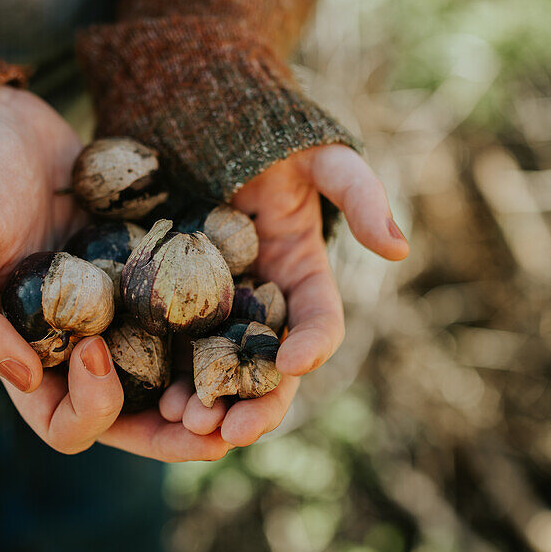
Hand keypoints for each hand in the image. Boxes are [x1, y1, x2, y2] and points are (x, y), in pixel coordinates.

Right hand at [0, 87, 230, 460]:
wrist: (0, 126)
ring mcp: (123, 313)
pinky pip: (192, 311)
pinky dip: (222, 325)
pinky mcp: (153, 274)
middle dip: (180, 431)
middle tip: (224, 429)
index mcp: (34, 358)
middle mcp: (84, 349)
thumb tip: (27, 379)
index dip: (92, 409)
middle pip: (138, 416)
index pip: (68, 423)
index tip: (97, 348)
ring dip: (212, 387)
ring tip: (250, 388)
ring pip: (175, 372)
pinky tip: (255, 319)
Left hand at [157, 143, 408, 447]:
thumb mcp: (323, 158)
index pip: (319, 322)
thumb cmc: (273, 137)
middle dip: (256, 404)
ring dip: (208, 404)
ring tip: (186, 424)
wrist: (208, 121)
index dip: (312, 344)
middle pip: (267, 369)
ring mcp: (215, 307)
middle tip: (233, 431)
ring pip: (217, 370)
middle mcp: (262, 303)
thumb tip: (399, 248)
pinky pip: (170, 347)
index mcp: (303, 277)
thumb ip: (360, 195)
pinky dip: (165, 377)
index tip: (292, 360)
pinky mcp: (171, 304)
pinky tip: (151, 399)